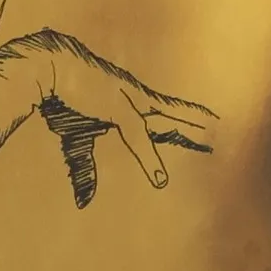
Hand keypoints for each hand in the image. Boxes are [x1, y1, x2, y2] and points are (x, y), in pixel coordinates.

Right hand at [7, 29, 215, 199]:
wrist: (46, 67)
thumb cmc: (61, 98)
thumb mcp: (76, 140)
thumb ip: (86, 170)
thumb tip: (84, 203)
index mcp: (130, 105)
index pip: (164, 122)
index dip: (184, 129)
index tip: (205, 133)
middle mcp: (136, 101)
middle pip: (175, 118)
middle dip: (198, 128)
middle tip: (224, 135)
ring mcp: (131, 102)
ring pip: (170, 120)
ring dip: (194, 129)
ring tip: (219, 135)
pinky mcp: (119, 109)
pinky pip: (138, 138)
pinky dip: (149, 160)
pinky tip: (160, 181)